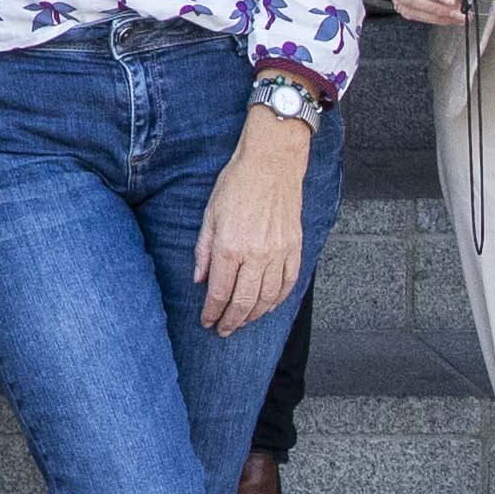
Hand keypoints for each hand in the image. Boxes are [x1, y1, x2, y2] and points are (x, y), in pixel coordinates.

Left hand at [197, 107, 310, 338]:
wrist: (272, 163)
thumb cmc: (237, 184)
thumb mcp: (209, 215)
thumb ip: (204, 251)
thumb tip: (199, 280)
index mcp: (230, 247)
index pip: (219, 292)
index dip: (212, 312)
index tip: (207, 322)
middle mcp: (256, 255)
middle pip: (243, 302)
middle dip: (231, 321)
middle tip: (223, 330)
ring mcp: (278, 253)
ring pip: (267, 298)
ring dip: (253, 316)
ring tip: (242, 322)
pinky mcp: (295, 248)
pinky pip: (288, 284)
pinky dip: (278, 300)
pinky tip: (268, 306)